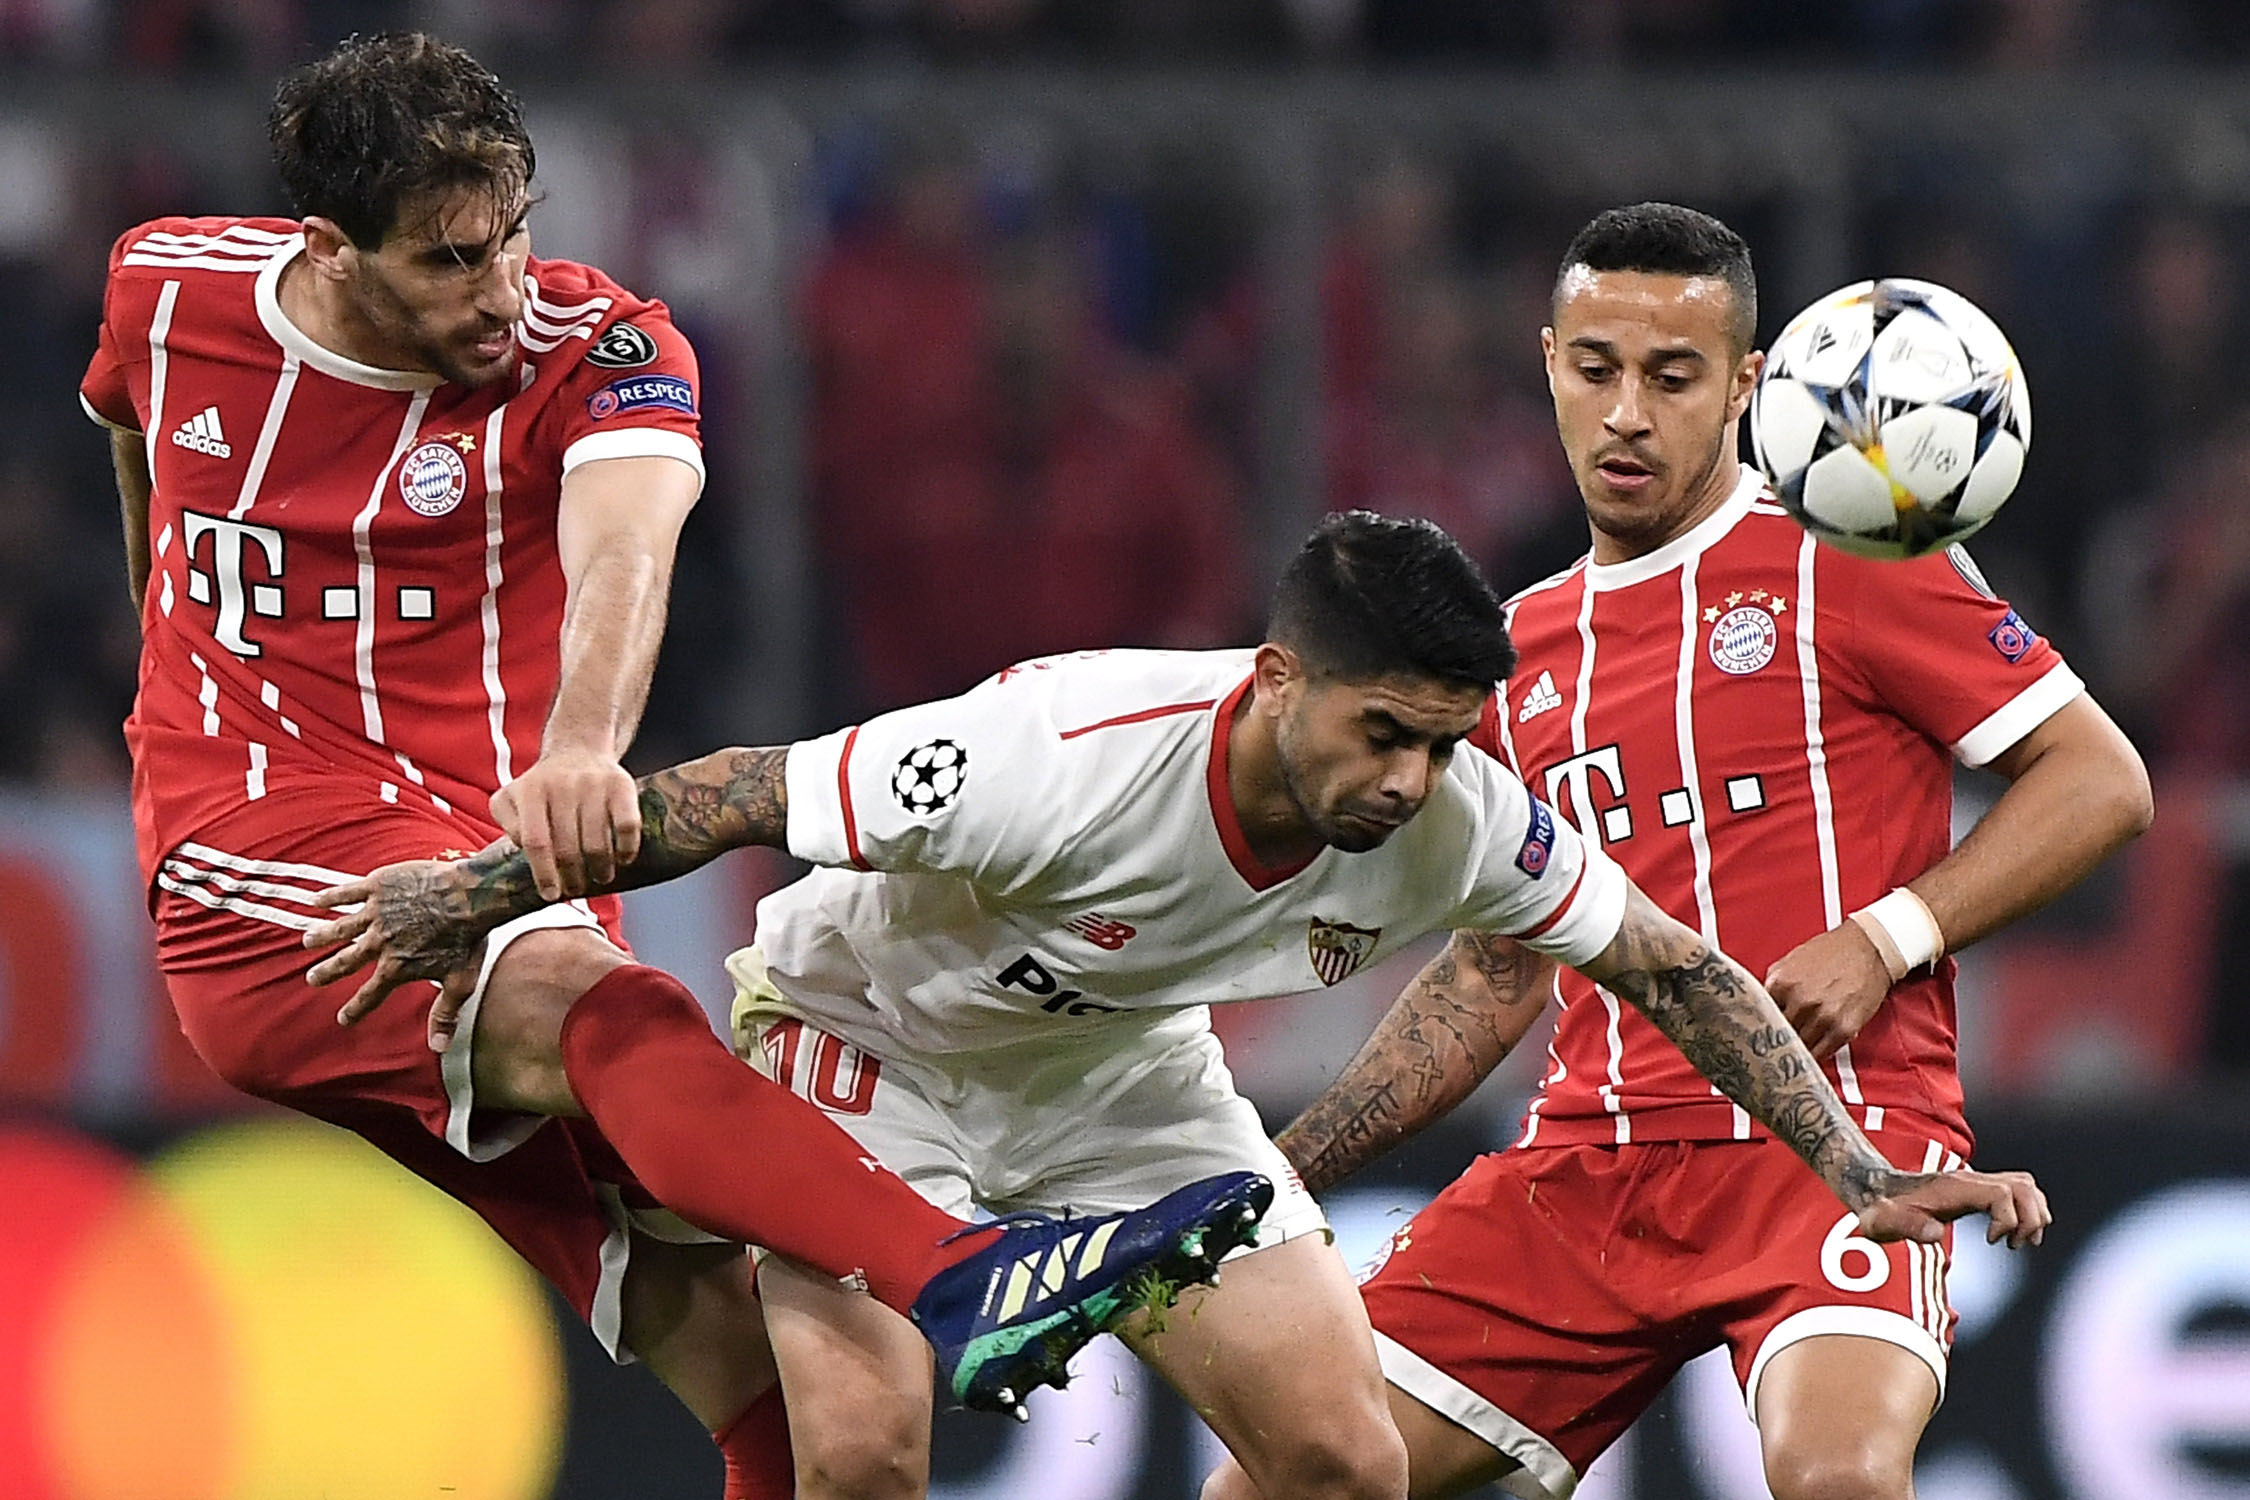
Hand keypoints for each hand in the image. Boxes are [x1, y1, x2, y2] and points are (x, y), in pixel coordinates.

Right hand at [301, 859, 493, 1044]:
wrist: (471, 895)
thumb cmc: (469, 938)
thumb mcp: (459, 982)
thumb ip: (445, 1015)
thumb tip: (439, 1048)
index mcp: (397, 967)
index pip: (370, 995)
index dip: (355, 1009)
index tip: (343, 1020)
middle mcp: (379, 943)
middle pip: (347, 961)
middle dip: (328, 972)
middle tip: (312, 979)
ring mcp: (376, 913)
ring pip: (341, 927)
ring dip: (323, 935)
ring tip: (308, 941)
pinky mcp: (378, 886)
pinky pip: (347, 892)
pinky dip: (331, 897)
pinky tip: (317, 901)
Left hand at [490, 746, 640, 900]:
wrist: (577, 749)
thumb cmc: (542, 787)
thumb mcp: (510, 799)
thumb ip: (508, 825)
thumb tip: (525, 849)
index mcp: (530, 791)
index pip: (536, 842)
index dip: (544, 874)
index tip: (551, 894)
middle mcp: (561, 785)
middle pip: (568, 848)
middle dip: (573, 877)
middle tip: (576, 889)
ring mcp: (593, 784)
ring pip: (598, 842)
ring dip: (601, 869)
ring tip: (600, 878)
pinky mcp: (621, 785)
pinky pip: (628, 826)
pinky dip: (627, 849)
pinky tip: (623, 859)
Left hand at [1764, 923, 1893, 1058]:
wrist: (1868, 948)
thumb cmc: (1831, 952)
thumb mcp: (1791, 960)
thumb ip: (1773, 983)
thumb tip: (1760, 1004)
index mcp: (1782, 983)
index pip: (1760, 1016)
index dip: (1761, 1025)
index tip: (1761, 1032)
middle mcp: (1801, 1001)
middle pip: (1779, 1034)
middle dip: (1778, 1039)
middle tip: (1776, 1045)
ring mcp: (1823, 1017)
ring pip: (1800, 1047)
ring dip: (1796, 1050)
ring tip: (1794, 1051)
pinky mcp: (1844, 1029)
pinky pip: (1822, 1052)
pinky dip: (1815, 1055)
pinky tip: (1811, 1052)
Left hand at [1855, 1167, 2049, 1249]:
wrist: (1874, 1190)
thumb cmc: (1879, 1211)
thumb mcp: (1886, 1223)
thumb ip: (1907, 1226)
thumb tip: (1935, 1232)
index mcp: (1954, 1188)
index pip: (2002, 1193)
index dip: (2008, 1220)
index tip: (1994, 1243)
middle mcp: (1970, 1180)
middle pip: (2024, 1186)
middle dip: (2031, 1219)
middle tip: (2015, 1245)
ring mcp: (1975, 1182)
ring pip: (2026, 1186)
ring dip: (2034, 1214)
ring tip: (2017, 1241)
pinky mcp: (1977, 1189)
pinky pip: (2018, 1190)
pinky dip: (2026, 1210)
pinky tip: (2009, 1232)